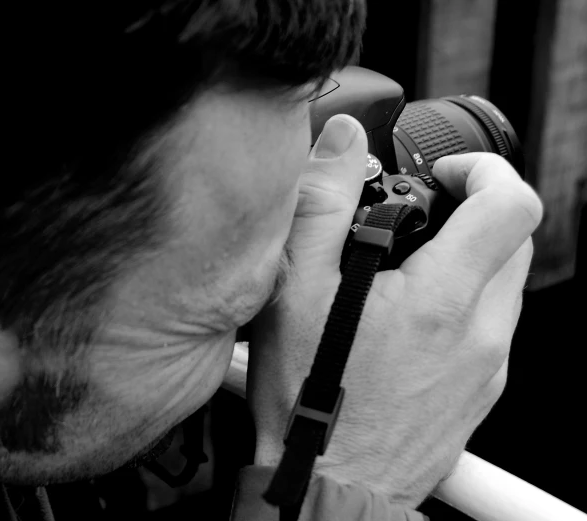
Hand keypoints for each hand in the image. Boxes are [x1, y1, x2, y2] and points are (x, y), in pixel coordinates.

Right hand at [246, 114, 542, 505]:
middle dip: (472, 213)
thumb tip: (342, 141)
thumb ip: (321, 203)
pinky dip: (461, 306)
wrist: (330, 483)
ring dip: (466, 261)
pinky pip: (490, 328)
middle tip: (418, 220)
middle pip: (513, 241)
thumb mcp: (293, 289)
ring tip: (404, 275)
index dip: (483, 170)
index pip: (510, 203)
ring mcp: (487, 366)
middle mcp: (480, 333)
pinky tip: (407, 324)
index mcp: (441, 299)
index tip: (443, 176)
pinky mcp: (481, 392)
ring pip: (503, 285)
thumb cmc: (310, 400)